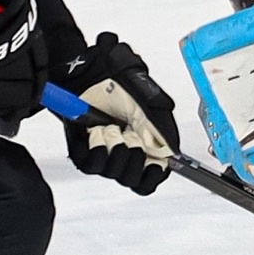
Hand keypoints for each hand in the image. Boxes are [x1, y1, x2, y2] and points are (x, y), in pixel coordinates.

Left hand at [55, 34, 180, 193]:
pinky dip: (98, 146)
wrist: (88, 74)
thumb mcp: (147, 103)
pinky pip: (93, 165)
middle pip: (134, 180)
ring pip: (115, 174)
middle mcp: (124, 152)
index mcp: (144, 143)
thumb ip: (161, 130)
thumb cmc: (115, 83)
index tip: (154, 164)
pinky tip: (97, 130)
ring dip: (116, 148)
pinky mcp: (83, 154)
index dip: (154, 173)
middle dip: (135, 157)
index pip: (153, 175)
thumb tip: (171, 153)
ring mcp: (104, 154)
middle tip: (131, 135)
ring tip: (112, 128)